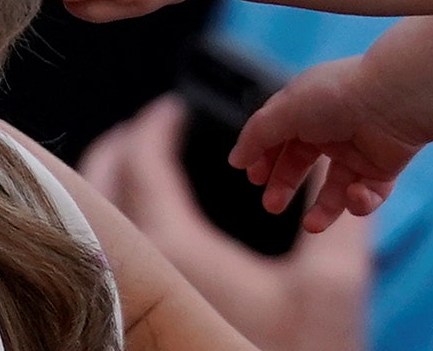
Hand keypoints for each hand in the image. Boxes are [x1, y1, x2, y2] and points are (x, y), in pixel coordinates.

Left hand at [82, 98, 370, 350]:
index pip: (142, 160)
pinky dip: (121, 227)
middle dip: (121, 147)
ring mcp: (131, 301)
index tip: (173, 109)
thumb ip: (334, 216)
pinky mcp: (139, 323)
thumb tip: (329, 168)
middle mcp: (141, 270)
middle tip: (149, 132)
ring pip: (98, 223)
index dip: (156, 123)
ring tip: (144, 170)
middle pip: (100, 184)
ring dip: (113, 186)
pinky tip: (152, 231)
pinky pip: (112, 258)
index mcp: (177, 249)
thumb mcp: (332, 281)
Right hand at [228, 56, 422, 232]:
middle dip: (284, 185)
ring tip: (312, 226)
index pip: (278, 135)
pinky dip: (359, 202)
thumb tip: (235, 160)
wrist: (395, 101)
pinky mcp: (383, 169)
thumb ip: (257, 135)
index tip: (252, 178)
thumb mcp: (285, 111)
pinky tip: (354, 195)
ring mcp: (358, 150)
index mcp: (307, 107)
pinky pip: (367, 195)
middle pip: (301, 163)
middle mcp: (331, 128)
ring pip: (335, 189)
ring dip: (323, 210)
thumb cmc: (336, 97)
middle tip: (272, 206)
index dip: (263, 157)